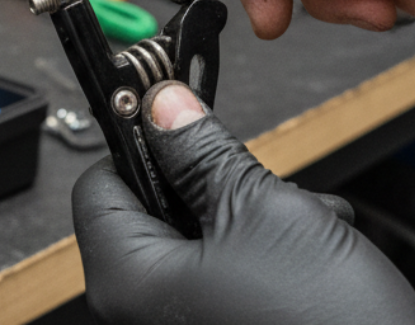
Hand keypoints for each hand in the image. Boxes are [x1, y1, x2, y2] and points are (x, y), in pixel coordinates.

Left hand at [72, 82, 414, 324]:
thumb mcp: (263, 210)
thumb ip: (204, 152)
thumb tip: (165, 109)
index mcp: (129, 281)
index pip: (97, 186)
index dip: (139, 143)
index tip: (176, 115)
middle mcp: (147, 314)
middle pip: (155, 211)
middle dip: (215, 184)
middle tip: (259, 180)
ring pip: (204, 240)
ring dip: (257, 216)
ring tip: (307, 222)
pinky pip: (231, 275)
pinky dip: (274, 253)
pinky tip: (317, 250)